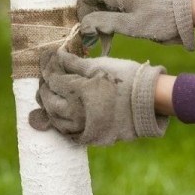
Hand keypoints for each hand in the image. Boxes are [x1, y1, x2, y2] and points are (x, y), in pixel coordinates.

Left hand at [28, 48, 167, 145]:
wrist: (150, 101)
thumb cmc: (127, 78)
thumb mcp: (101, 66)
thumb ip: (75, 63)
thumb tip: (57, 56)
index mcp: (78, 91)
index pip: (53, 79)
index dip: (48, 67)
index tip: (47, 59)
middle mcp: (76, 113)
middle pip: (49, 101)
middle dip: (44, 89)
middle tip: (46, 80)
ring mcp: (83, 128)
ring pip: (56, 120)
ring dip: (50, 108)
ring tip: (50, 98)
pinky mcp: (92, 137)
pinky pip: (69, 134)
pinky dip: (62, 124)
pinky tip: (62, 116)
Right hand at [77, 0, 194, 51]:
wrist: (187, 16)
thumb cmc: (160, 20)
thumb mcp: (130, 25)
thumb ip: (104, 23)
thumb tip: (83, 25)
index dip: (81, 6)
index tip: (86, 25)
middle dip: (87, 15)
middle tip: (90, 33)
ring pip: (103, 4)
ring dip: (98, 22)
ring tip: (101, 43)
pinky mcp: (134, 3)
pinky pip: (113, 10)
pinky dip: (108, 23)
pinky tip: (110, 40)